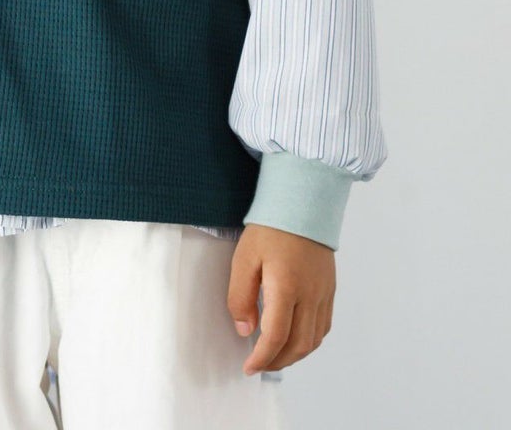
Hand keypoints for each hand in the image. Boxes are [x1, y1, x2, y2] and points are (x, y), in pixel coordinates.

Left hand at [227, 223, 334, 376]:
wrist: (303, 203)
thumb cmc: (270, 228)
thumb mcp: (244, 258)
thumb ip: (240, 296)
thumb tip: (245, 330)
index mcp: (286, 287)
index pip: (276, 336)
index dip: (262, 357)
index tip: (248, 367)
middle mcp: (310, 295)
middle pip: (298, 345)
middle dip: (277, 361)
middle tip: (258, 365)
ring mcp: (324, 294)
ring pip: (314, 340)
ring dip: (294, 355)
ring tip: (273, 356)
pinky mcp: (330, 290)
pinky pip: (323, 327)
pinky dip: (309, 341)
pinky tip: (294, 339)